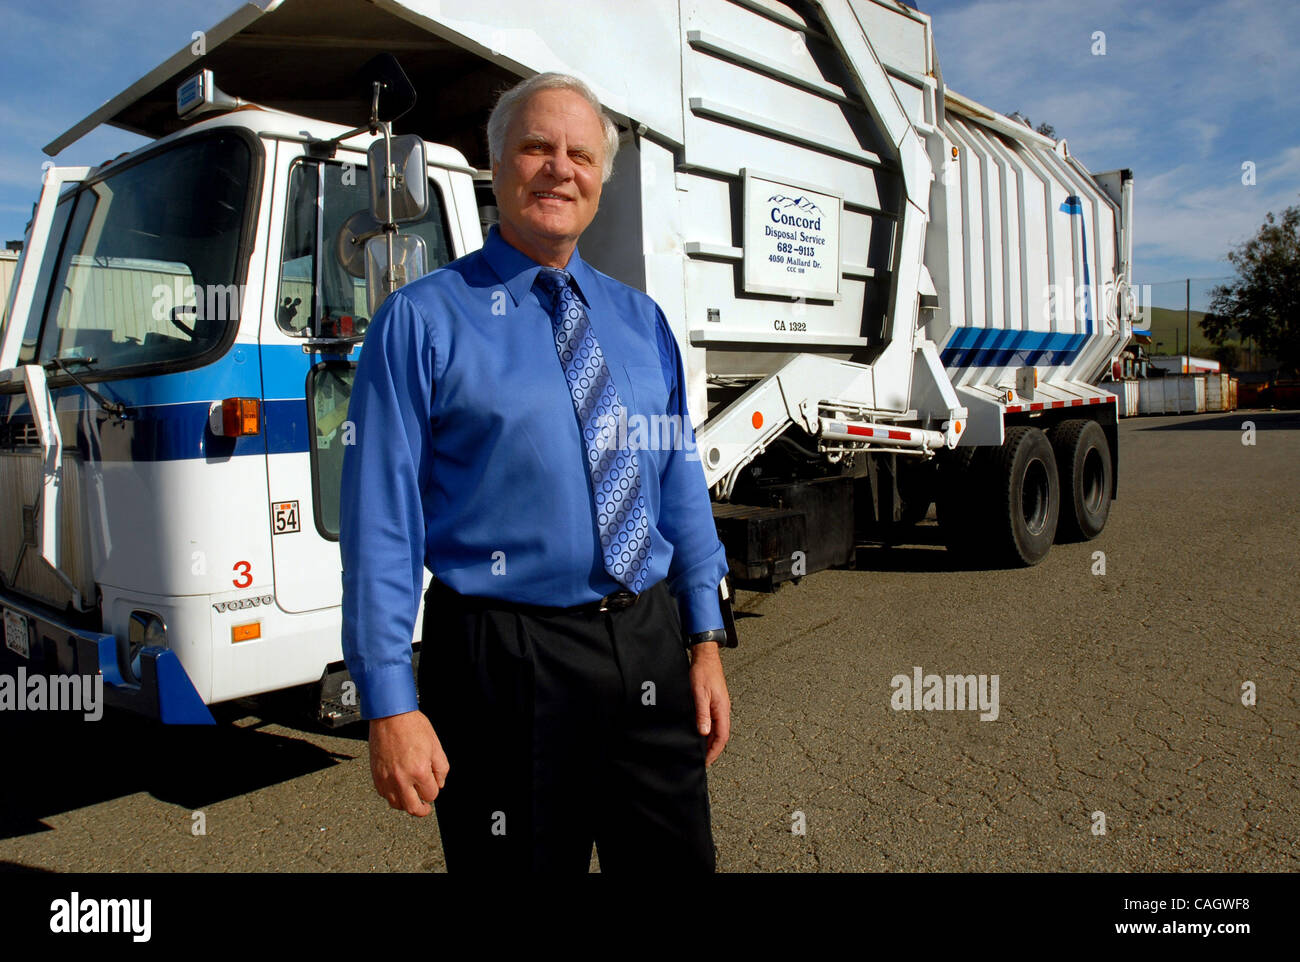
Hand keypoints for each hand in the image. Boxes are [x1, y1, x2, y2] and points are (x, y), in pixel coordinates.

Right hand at [368, 710, 448, 815]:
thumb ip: (441, 768)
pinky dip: (393, 795)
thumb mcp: (436, 745)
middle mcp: (401, 778)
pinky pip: (384, 795)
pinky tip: (399, 787)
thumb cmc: (413, 726)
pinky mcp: (376, 775)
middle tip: (425, 808)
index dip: (434, 791)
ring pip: (396, 805)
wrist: (390, 716)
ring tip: (411, 797)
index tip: (433, 786)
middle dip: (422, 810)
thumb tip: (439, 784)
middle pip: (413, 808)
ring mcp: (386, 778)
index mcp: (419, 771)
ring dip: (406, 804)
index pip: (431, 795)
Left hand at [688, 642, 730, 765]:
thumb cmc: (703, 672)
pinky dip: (708, 731)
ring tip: (700, 751)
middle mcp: (723, 710)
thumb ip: (703, 714)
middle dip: (712, 749)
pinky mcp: (714, 702)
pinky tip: (700, 733)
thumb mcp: (700, 694)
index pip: (722, 737)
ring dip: (710, 741)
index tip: (707, 762)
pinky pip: (713, 721)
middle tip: (702, 760)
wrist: (705, 657)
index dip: (714, 751)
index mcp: (722, 709)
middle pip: (721, 735)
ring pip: (717, 729)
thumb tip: (704, 733)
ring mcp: (719, 706)